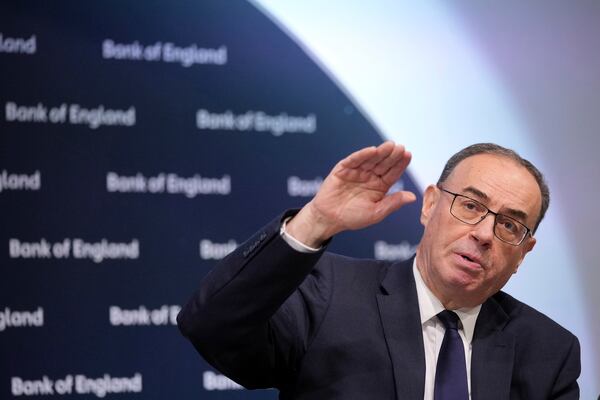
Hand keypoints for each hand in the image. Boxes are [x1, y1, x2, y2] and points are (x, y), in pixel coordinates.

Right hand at [287, 141, 415, 246]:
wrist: (329, 219)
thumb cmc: (353, 217)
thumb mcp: (376, 213)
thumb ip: (392, 203)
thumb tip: (413, 197)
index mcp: (380, 186)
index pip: (393, 173)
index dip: (400, 164)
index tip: (408, 155)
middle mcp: (370, 176)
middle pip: (383, 164)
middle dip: (392, 156)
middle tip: (400, 148)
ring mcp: (357, 171)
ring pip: (370, 159)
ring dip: (379, 152)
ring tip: (389, 146)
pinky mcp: (343, 169)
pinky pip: (354, 160)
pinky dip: (362, 155)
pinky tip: (371, 151)